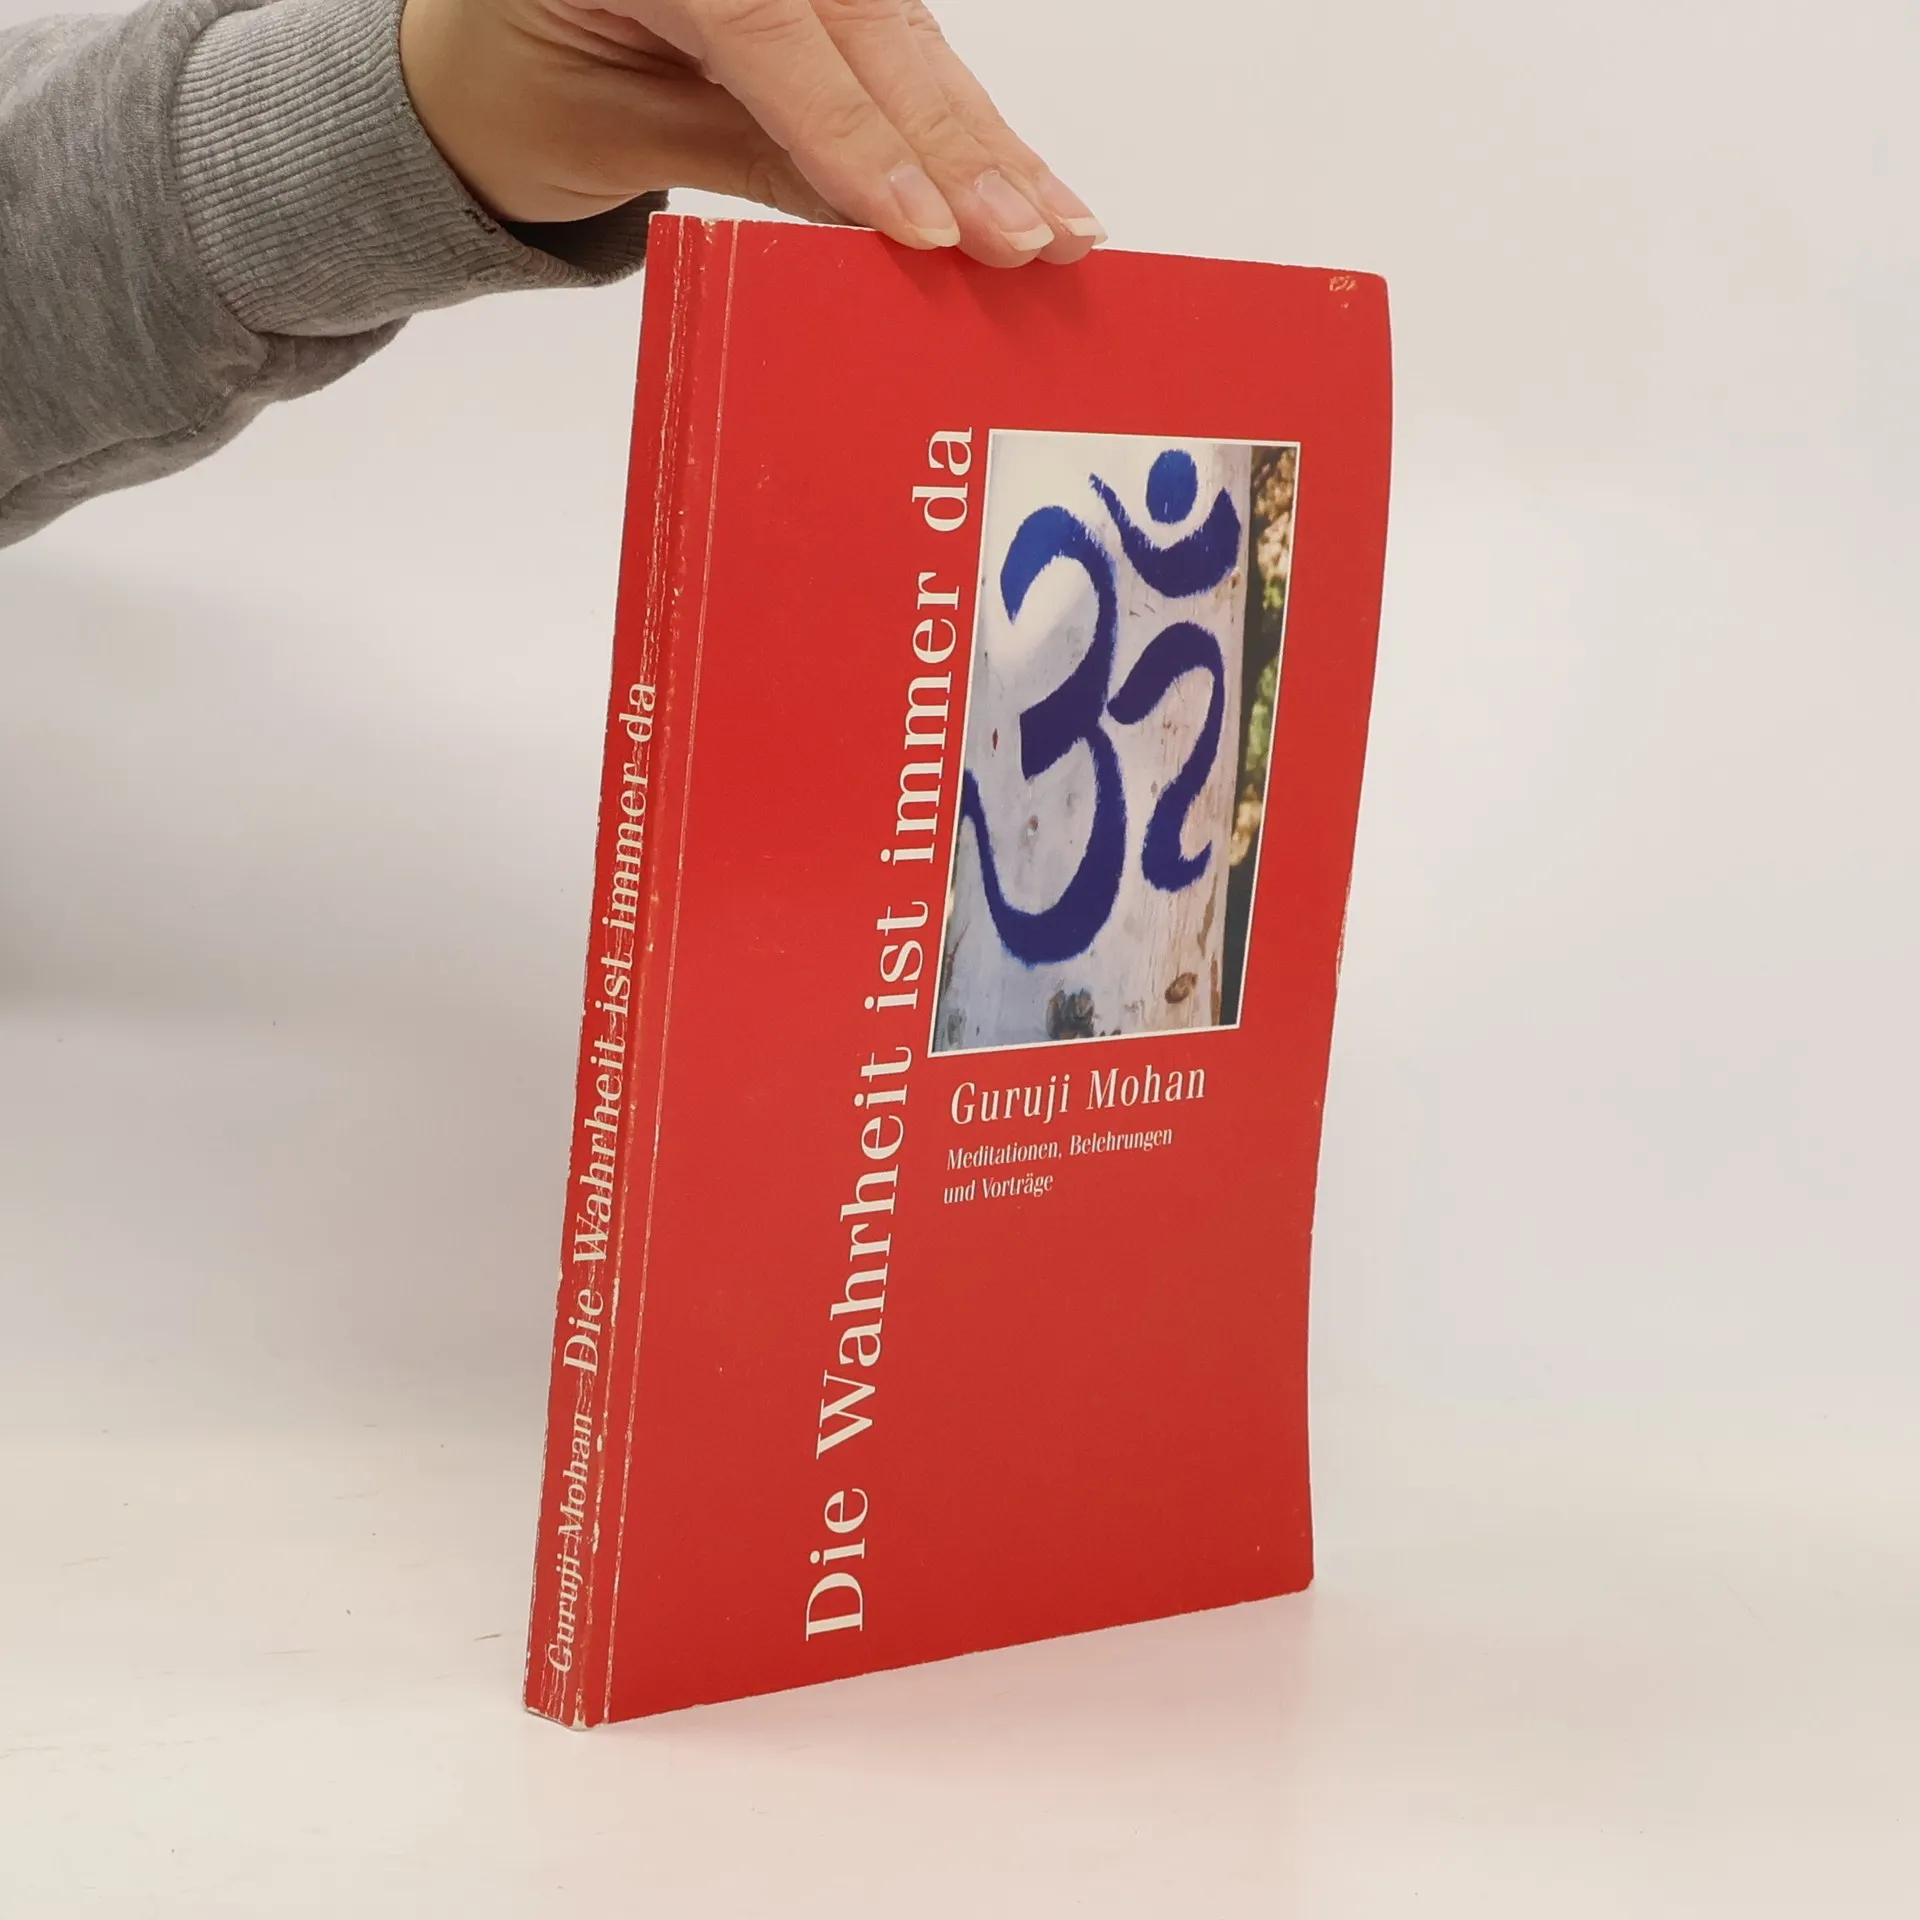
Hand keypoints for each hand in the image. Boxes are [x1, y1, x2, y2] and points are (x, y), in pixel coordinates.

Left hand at [399, 0, 1105, 267]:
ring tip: (1056, 226)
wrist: (484, 52)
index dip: (851, 130)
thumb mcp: (605, 134)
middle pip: (864, 24)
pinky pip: (900, 50)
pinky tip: (1026, 183)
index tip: (924, 225)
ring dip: (987, 142)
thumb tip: (881, 225)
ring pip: (904, 37)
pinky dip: (964, 125)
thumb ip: (743, 154)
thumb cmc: (515, 88)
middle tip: (1027, 237)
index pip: (759, 22)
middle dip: (954, 144)